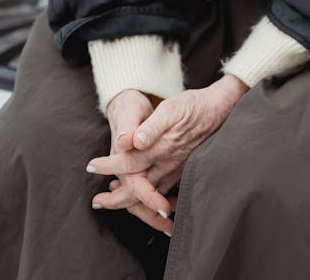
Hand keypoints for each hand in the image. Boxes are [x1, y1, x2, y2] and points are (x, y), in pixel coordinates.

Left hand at [88, 75, 247, 218]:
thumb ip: (152, 126)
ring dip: (130, 201)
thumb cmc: (192, 106)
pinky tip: (141, 196)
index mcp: (160, 148)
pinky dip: (148, 198)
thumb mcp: (171, 108)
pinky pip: (162, 192)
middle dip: (115, 199)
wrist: (219, 110)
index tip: (91, 167)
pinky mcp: (182, 171)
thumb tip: (133, 141)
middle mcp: (167, 164)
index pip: (128, 163)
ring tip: (113, 200)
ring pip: (149, 194)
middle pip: (137, 188)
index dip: (108, 166)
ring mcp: (176, 170)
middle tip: (96, 202)